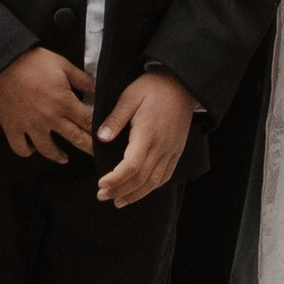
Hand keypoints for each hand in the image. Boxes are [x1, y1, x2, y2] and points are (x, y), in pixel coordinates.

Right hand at [0, 46, 96, 163]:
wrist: (2, 63)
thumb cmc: (34, 61)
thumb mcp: (63, 64)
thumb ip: (82, 79)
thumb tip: (98, 89)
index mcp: (64, 101)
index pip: (87, 122)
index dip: (98, 131)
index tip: (104, 138)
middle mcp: (49, 118)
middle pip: (74, 138)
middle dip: (88, 148)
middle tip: (95, 155)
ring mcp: (30, 126)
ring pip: (48, 150)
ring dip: (58, 156)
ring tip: (64, 158)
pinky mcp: (13, 128)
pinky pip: (21, 149)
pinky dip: (28, 151)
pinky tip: (34, 148)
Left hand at [97, 69, 196, 206]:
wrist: (182, 82)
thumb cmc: (153, 87)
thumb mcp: (129, 96)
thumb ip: (115, 119)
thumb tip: (101, 138)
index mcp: (148, 134)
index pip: (132, 166)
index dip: (116, 180)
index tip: (101, 184)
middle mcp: (162, 146)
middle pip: (141, 178)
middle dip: (120, 191)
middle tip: (102, 195)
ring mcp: (171, 150)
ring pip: (154, 181)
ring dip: (135, 195)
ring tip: (118, 200)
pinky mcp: (177, 150)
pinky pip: (166, 175)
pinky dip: (151, 187)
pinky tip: (140, 191)